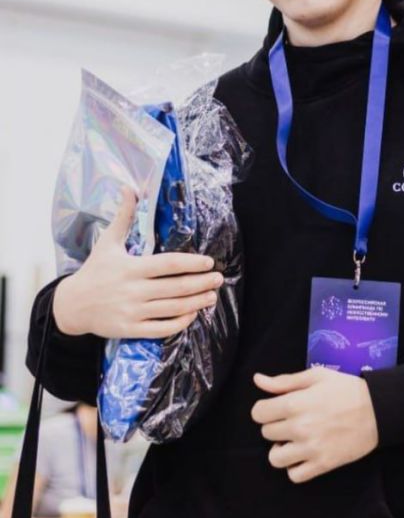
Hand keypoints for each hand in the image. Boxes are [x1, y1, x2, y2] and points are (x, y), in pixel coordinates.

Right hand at [53, 187, 223, 338]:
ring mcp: (132, 311)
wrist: (70, 306)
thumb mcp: (107, 242)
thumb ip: (123, 217)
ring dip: (196, 302)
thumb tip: (129, 188)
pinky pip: (161, 328)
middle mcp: (133, 290)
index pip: (169, 264)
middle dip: (201, 283)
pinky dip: (180, 323)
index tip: (209, 262)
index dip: (192, 263)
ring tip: (212, 296)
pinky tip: (192, 314)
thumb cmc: (93, 271)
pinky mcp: (130, 329)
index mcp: (131, 268)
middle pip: (176, 287)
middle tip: (219, 279)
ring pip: (172, 308)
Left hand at [251, 367, 378, 483]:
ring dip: (281, 448)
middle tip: (291, 420)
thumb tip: (257, 380)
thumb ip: (284, 380)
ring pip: (275, 458)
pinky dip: (294, 467)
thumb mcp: (316, 376)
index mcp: (295, 403)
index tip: (276, 407)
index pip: (258, 413)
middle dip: (275, 425)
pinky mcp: (322, 465)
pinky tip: (303, 454)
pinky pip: (294, 476)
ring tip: (294, 440)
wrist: (377, 410)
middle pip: (266, 433)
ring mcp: (310, 449)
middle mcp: (299, 428)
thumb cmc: (346, 389)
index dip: (265, 408)